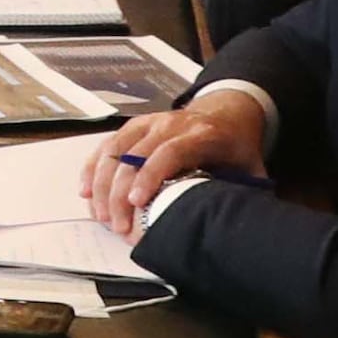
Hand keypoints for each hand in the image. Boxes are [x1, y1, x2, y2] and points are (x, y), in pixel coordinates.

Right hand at [86, 89, 268, 234]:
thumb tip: (242, 226)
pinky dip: (93, 167)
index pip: (170, 152)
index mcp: (203, 134)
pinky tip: (86, 189)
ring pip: (116, 149)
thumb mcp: (252, 167)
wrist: (228, 111)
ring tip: (100, 214)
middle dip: (120, 191)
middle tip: (116, 224)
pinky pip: (108, 145)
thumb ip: (249, 192)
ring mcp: (150, 122)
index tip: (136, 202)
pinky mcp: (136, 126)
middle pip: (136, 155)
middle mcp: (172, 124)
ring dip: (102, 183)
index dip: (150, 176)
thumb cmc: (236, 146)